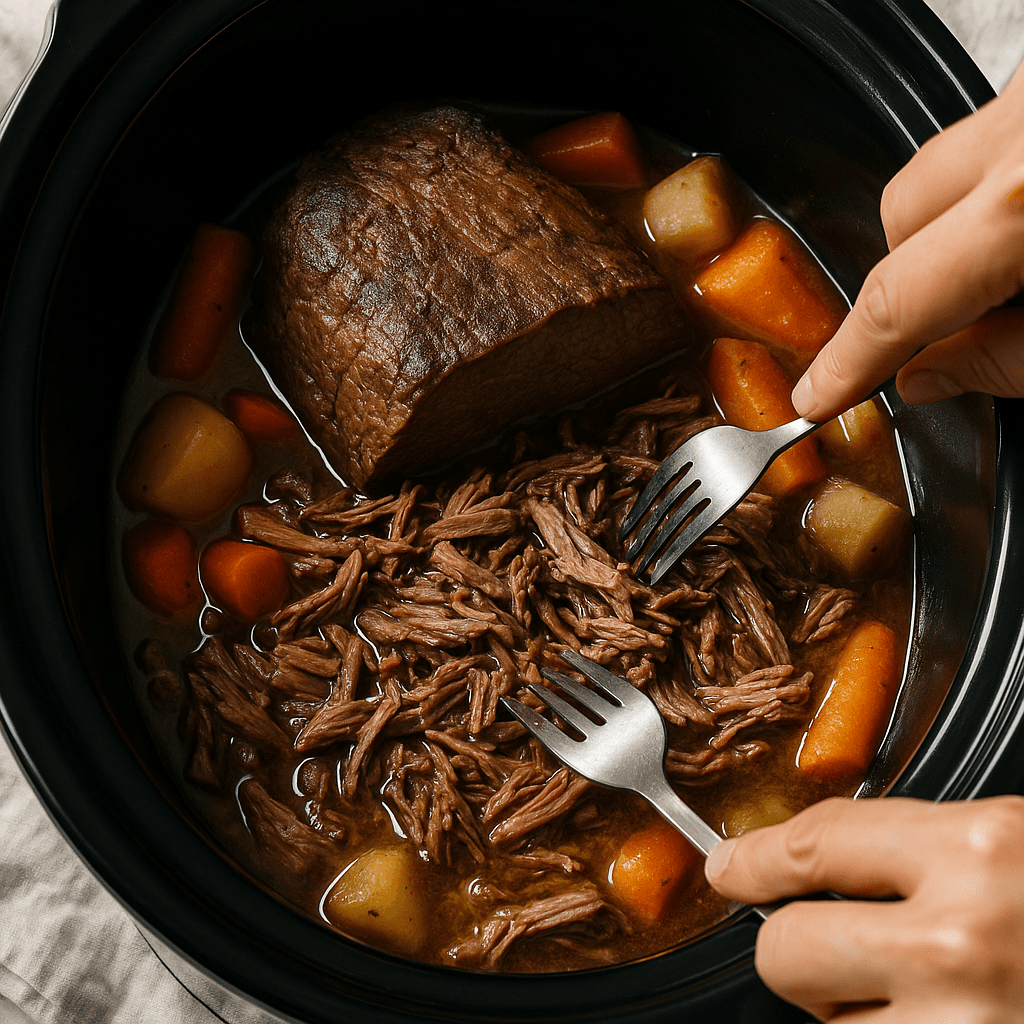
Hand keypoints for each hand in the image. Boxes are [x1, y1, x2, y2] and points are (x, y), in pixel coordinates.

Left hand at [704, 796, 1023, 1021]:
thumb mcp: (1011, 844)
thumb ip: (923, 845)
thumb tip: (824, 857)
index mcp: (971, 851)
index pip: (814, 845)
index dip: (755, 860)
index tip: (729, 868)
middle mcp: (954, 943)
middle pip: (786, 949)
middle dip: (792, 945)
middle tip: (835, 942)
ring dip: (849, 1009)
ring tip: (915, 988)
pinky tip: (935, 1016)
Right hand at [792, 60, 1023, 421]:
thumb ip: (1017, 360)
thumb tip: (933, 377)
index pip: (897, 301)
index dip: (849, 359)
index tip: (818, 395)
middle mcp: (1023, 131)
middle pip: (902, 213)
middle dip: (915, 276)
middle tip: (965, 321)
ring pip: (945, 165)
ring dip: (958, 224)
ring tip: (1015, 262)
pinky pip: (995, 131)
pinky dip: (1002, 178)